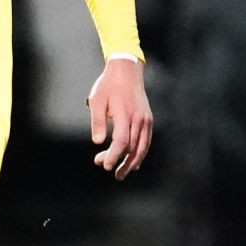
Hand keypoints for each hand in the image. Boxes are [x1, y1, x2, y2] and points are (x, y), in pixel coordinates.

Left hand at [89, 57, 152, 180]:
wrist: (127, 71)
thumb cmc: (108, 86)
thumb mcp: (97, 100)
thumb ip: (97, 121)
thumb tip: (97, 142)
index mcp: (125, 114)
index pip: (122, 141)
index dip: (114, 155)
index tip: (105, 165)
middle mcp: (139, 119)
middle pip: (132, 147)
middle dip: (120, 161)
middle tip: (109, 171)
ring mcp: (146, 120)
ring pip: (142, 147)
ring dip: (132, 162)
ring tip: (122, 173)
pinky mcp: (148, 119)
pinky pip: (146, 141)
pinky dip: (140, 153)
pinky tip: (133, 162)